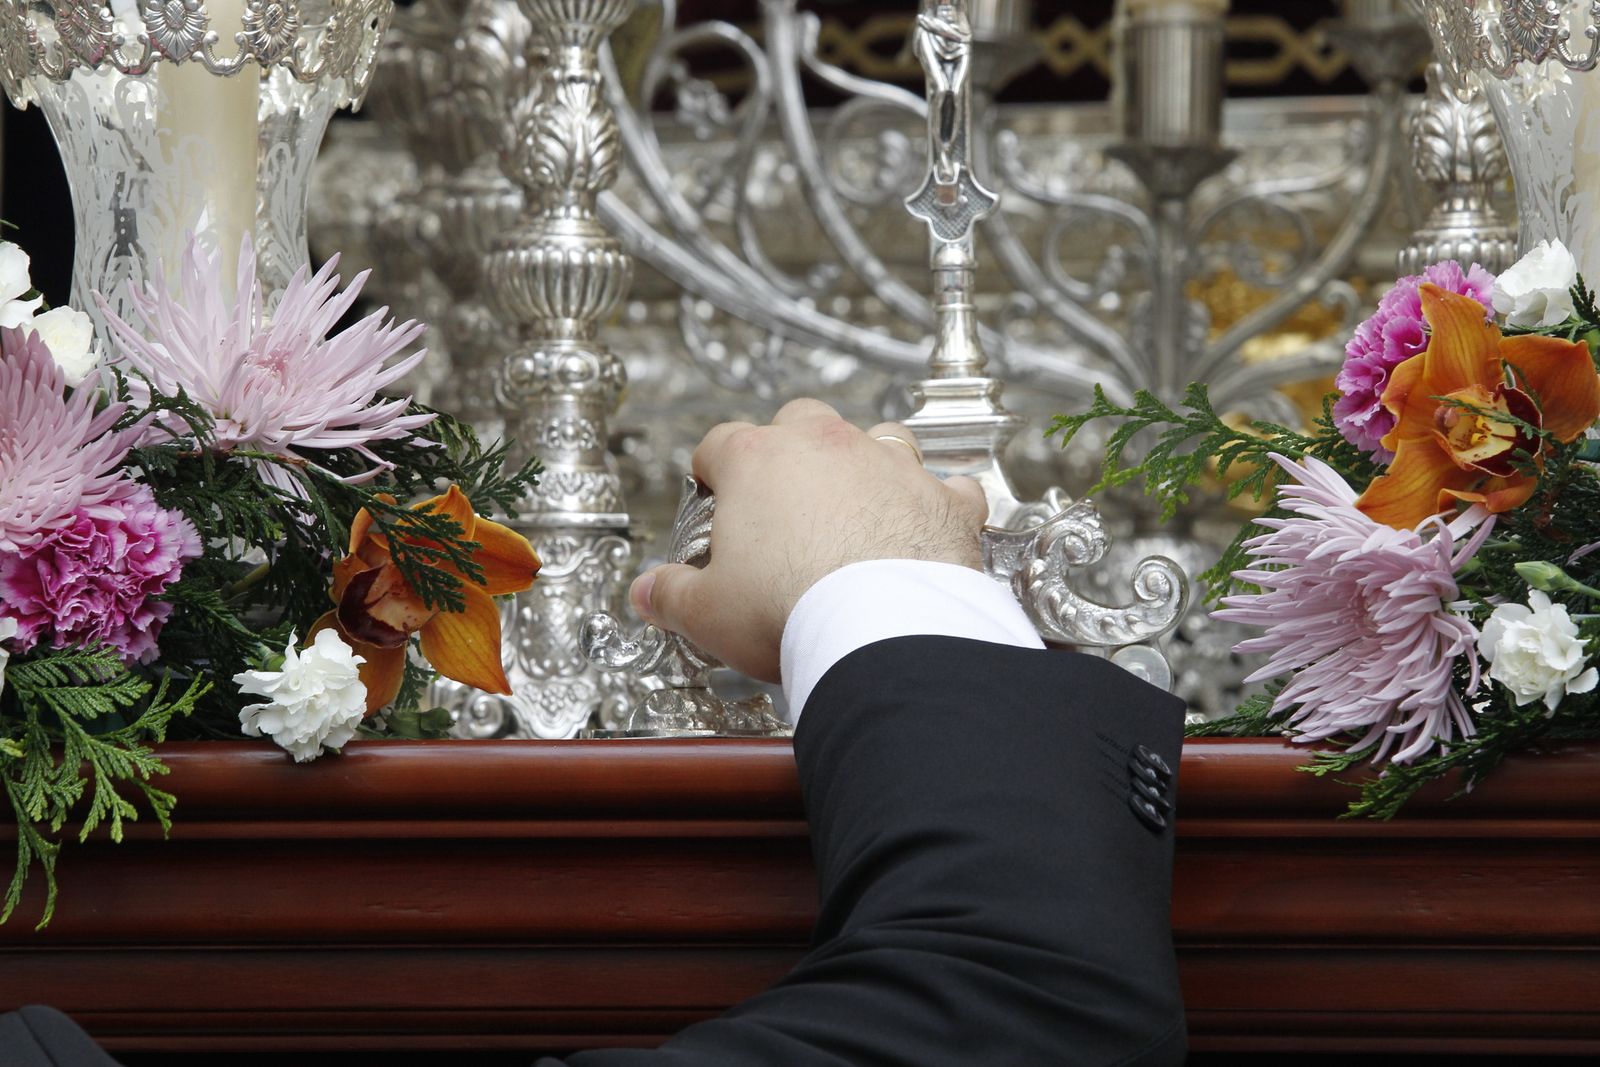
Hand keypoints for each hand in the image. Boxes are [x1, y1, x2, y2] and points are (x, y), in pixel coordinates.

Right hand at [629, 398, 988, 681]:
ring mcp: (890, 466)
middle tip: (781, 498)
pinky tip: (931, 521)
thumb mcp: (708, 610)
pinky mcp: (943, 500)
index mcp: (758, 462)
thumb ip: (672, 594)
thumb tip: (649, 593)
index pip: (719, 445)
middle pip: (799, 420)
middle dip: (788, 448)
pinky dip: (939, 501)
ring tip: (857, 501)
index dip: (711, 473)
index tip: (712, 499)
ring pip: (878, 436)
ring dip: (867, 462)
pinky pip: (948, 485)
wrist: (881, 630)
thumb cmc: (791, 610)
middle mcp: (827, 447)